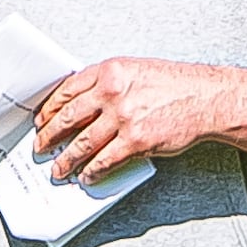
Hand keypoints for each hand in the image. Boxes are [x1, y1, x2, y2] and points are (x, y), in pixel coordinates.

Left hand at [35, 57, 243, 183]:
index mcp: (109, 71)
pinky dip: (93, 171)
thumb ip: (108, 82)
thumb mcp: (135, 70)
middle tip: (40, 147)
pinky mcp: (136, 141)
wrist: (205, 98)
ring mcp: (124, 118)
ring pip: (83, 143)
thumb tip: (81, 103)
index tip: (42, 120)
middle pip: (69, 118)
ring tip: (59, 168)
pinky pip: (105, 160)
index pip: (67, 91)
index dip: (50, 109)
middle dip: (50, 136)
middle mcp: (112, 92)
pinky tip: (87, 175)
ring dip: (67, 159)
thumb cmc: (174, 84)